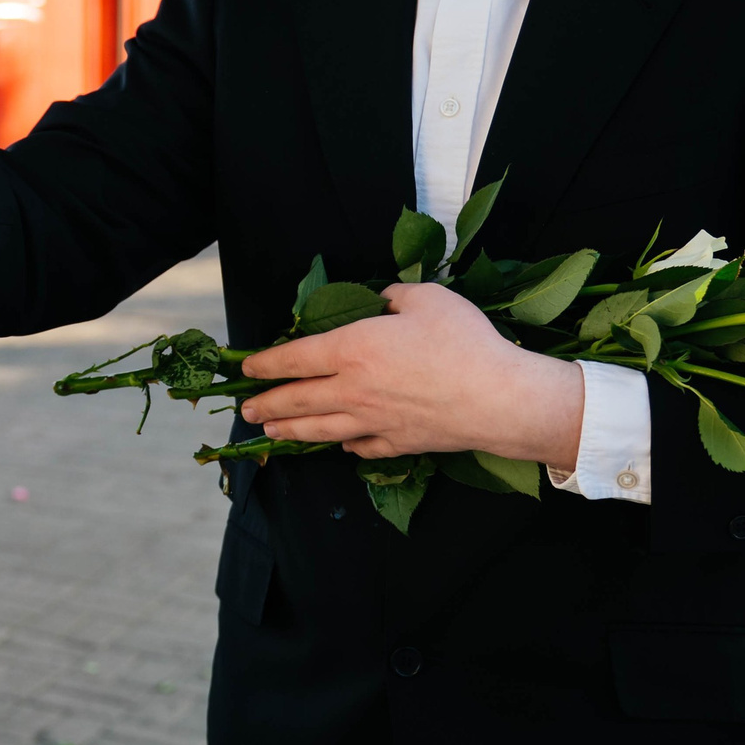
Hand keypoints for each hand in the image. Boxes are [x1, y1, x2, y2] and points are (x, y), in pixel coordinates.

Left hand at [236, 282, 583, 466]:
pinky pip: (362, 447)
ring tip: (271, 433)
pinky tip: (341, 446)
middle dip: (267, 404)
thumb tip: (379, 302)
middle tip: (246, 409)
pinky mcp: (398, 443)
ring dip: (292, 431)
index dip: (266, 364)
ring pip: (321, 430)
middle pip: (298, 401)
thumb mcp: (424, 298)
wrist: (498, 398)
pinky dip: (346, 446)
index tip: (247, 369)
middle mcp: (353, 390)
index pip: (294, 359)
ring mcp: (373, 422)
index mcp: (351, 350)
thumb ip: (391, 297)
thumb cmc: (461, 342)